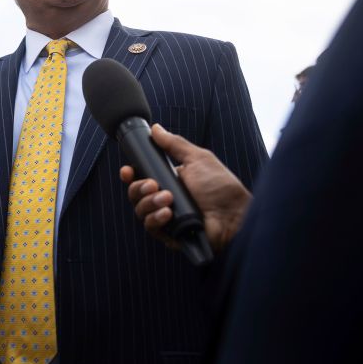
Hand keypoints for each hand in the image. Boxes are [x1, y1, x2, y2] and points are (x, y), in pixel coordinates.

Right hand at [119, 124, 251, 251]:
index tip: (127, 170)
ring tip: (167, 198)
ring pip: (140, 211)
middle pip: (135, 195)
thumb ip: (175, 144)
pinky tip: (168, 213)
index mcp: (168, 181)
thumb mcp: (197, 158)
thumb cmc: (221, 187)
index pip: (140, 179)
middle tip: (153, 185)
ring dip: (149, 203)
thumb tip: (156, 128)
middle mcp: (164, 200)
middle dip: (139, 188)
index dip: (130, 176)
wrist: (235, 214)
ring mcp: (166, 218)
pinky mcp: (169, 235)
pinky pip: (151, 227)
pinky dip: (155, 219)